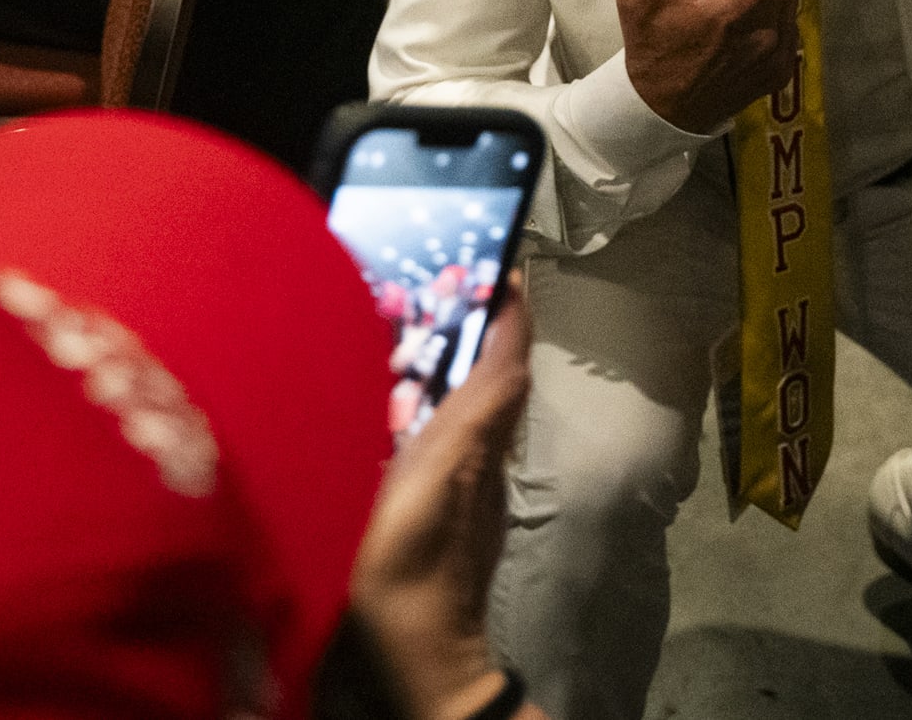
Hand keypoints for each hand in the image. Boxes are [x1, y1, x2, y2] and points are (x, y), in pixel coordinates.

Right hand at [351, 280, 540, 719]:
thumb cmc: (415, 566)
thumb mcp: (435, 484)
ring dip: (450, 355)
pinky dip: (429, 397)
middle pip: (491, 369)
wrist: (418, 649)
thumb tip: (514, 352)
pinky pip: (445, 427)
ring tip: (412, 320)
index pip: (509, 353)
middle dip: (475, 321)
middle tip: (440, 280)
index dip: (508, 306)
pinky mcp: (441, 496)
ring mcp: (464, 473)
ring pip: (469, 397)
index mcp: (481, 434)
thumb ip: (474, 416)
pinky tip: (397, 394)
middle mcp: (482, 448)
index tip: (495, 261)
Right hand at [616, 0, 852, 132]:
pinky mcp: (777, 78)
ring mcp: (773, 59)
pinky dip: (774, 31)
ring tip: (728, 27)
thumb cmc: (650, 52)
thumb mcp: (639, 0)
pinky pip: (789, 38)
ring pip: (786, 12)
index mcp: (733, 10)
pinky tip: (744, 43)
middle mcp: (762, 34)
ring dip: (769, 8)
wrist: (659, 114)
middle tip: (723, 1)